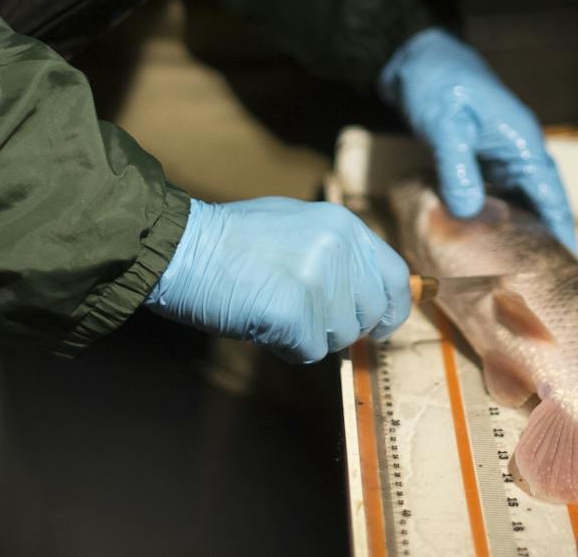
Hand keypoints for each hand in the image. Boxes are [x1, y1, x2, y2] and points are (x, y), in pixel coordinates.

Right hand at [144, 197, 411, 362]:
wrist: (182, 247)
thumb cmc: (233, 241)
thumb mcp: (298, 226)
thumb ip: (338, 254)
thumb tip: (369, 294)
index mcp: (343, 224)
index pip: (396, 277)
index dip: (391, 309)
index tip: (379, 327)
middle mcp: (339, 248)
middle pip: (371, 314)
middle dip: (343, 325)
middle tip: (305, 316)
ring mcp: (319, 279)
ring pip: (341, 337)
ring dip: (311, 335)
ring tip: (274, 308)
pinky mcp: (296, 312)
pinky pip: (311, 352)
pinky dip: (287, 347)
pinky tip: (262, 322)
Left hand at [379, 27, 576, 250]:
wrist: (415, 56)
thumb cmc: (437, 82)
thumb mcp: (445, 123)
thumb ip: (457, 167)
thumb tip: (469, 212)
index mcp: (522, 142)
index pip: (551, 195)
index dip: (561, 230)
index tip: (567, 266)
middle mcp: (518, 150)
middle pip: (540, 203)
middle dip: (543, 240)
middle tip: (540, 282)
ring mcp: (500, 154)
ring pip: (517, 201)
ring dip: (517, 231)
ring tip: (515, 272)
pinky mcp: (480, 157)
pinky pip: (493, 194)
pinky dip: (492, 217)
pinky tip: (482, 240)